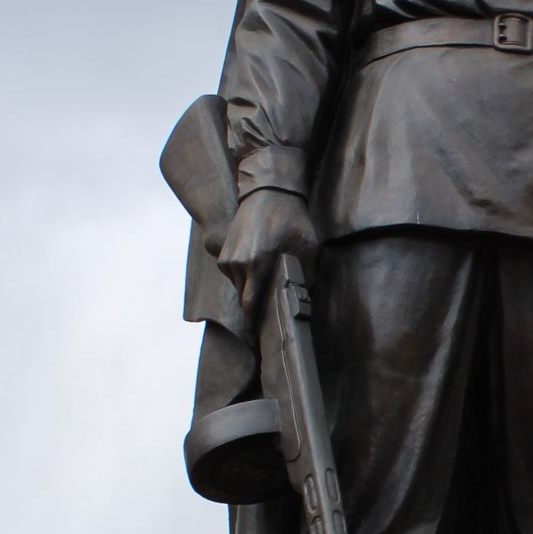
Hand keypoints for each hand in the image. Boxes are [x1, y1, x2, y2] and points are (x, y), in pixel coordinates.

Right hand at [217, 187, 319, 319]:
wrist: (268, 189)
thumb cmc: (291, 217)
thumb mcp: (308, 247)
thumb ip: (306, 276)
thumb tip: (305, 300)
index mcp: (256, 264)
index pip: (251, 306)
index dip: (253, 328)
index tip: (256, 344)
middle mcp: (237, 263)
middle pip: (245, 300)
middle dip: (255, 312)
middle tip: (268, 324)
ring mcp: (227, 257)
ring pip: (239, 287)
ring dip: (252, 291)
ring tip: (269, 287)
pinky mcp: (224, 252)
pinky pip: (234, 275)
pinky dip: (246, 278)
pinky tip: (260, 269)